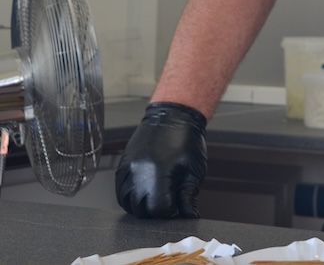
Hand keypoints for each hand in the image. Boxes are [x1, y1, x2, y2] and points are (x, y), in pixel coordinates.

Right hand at [115, 102, 207, 217]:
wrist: (173, 117)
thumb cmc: (186, 140)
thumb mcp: (193, 171)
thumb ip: (188, 197)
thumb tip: (188, 216)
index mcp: (158, 174)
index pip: (158, 210)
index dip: (170, 213)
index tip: (177, 208)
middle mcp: (138, 174)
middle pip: (141, 210)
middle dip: (156, 212)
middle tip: (169, 204)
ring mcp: (127, 170)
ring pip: (128, 204)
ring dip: (142, 207)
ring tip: (157, 199)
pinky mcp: (121, 167)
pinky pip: (120, 192)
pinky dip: (131, 198)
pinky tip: (144, 194)